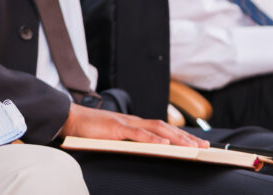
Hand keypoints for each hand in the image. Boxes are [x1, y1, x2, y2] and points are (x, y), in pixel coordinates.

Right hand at [59, 103, 207, 147]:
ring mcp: (125, 123)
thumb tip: (141, 153)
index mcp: (133, 124)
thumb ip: (126, 142)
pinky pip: (137, 134)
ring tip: (191, 146)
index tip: (196, 143)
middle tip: (204, 146)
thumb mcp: (111, 137)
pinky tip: (164, 145)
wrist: (69, 119)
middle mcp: (133, 121)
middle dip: (185, 137)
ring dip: (176, 138)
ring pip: (156, 129)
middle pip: (165, 128)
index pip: (162, 129)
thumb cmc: (88, 130)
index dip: (180, 135)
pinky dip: (152, 139)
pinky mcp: (115, 127)